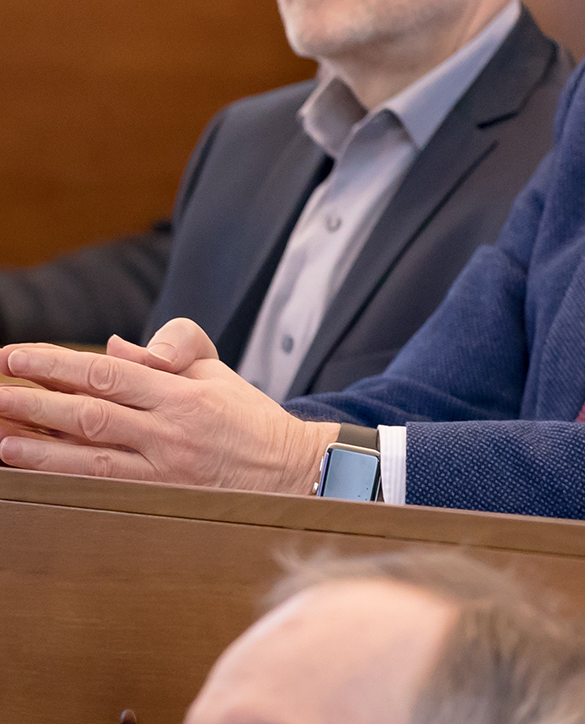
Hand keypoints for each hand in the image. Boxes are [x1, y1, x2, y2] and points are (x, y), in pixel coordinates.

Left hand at [0, 319, 335, 494]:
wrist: (295, 471)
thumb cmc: (249, 419)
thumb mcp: (216, 373)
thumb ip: (168, 353)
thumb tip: (111, 348)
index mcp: (183, 392)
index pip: (107, 373)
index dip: (56, 363)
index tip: (15, 356)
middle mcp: (172, 429)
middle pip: (90, 412)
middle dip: (34, 400)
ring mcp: (166, 468)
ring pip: (91, 455)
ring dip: (38, 446)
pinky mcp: (164, 499)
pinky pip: (105, 486)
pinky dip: (63, 477)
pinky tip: (32, 469)